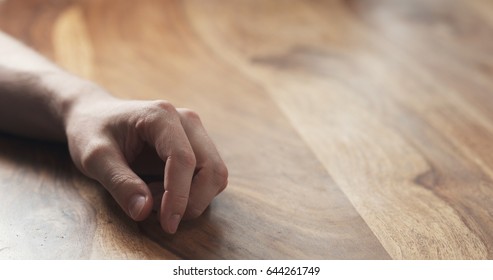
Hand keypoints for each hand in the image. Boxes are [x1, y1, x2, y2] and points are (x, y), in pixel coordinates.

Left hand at [64, 91, 227, 233]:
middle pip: (212, 168)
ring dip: (191, 198)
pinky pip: (208, 177)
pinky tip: (161, 191)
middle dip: (193, 201)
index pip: (184, 159)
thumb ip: (119, 182)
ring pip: (215, 175)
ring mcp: (195, 133)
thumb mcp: (94, 157)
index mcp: (161, 116)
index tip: (168, 224)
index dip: (180, 196)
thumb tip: (145, 211)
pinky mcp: (196, 147)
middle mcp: (186, 121)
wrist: (95, 116)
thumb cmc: (92, 131)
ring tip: (153, 197)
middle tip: (159, 216)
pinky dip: (190, 194)